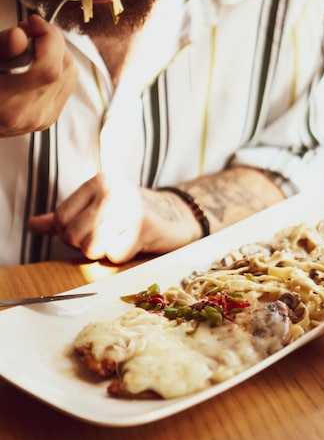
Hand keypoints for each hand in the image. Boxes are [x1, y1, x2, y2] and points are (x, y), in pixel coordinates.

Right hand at [0, 15, 77, 136]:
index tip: (33, 23)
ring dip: (55, 53)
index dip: (48, 38)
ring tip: (30, 47)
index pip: (49, 69)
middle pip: (63, 68)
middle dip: (50, 41)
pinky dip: (57, 67)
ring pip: (70, 74)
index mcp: (8, 104)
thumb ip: (0, 47)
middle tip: (27, 32)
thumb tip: (20, 36)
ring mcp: (42, 119)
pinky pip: (67, 84)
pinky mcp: (49, 117)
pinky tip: (36, 63)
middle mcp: (30, 115)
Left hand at [26, 173, 201, 262]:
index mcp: (99, 181)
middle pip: (72, 235)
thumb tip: (32, 226)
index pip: (60, 218)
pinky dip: (121, 258)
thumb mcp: (96, 210)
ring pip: (91, 247)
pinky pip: (114, 255)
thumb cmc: (131, 216)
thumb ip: (63, 218)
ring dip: (102, 253)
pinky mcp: (144, 227)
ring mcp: (129, 207)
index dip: (68, 234)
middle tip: (106, 239)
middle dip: (85, 246)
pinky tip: (133, 246)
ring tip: (117, 242)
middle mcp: (112, 190)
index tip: (88, 232)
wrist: (176, 217)